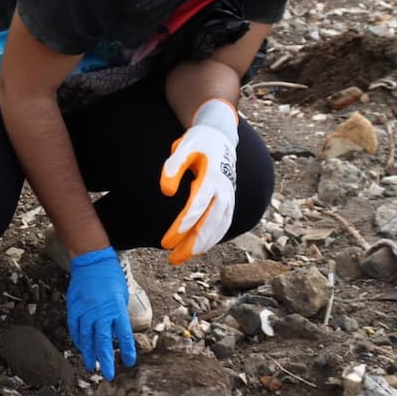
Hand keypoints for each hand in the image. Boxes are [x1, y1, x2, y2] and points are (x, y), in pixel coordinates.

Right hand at [66, 247, 136, 379]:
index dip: (127, 351)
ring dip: (89, 353)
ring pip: (87, 338)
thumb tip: (117, 332)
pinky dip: (78, 339)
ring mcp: (85, 311)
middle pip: (103, 342)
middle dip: (105, 360)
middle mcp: (101, 313)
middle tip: (106, 375)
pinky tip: (80, 346)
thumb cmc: (110, 276)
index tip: (129, 363)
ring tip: (90, 366)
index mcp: (116, 309)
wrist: (91, 261)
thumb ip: (118, 314)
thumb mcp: (121, 295)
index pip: (124, 336)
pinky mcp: (74, 307)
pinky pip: (75, 328)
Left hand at [160, 98, 238, 264]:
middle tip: (172, 258)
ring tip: (180, 258)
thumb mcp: (182, 147)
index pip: (197, 206)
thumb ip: (172, 167)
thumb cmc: (198, 143)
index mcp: (212, 176)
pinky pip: (223, 223)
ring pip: (219, 226)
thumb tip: (166, 192)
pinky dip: (212, 238)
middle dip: (191, 242)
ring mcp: (230, 196)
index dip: (183, 226)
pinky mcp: (229, 201)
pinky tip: (197, 249)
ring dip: (201, 245)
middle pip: (210, 222)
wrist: (221, 137)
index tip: (166, 241)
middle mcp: (224, 189)